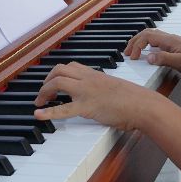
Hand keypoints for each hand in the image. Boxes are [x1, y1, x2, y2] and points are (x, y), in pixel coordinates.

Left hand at [34, 62, 157, 130]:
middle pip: (59, 70)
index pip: (71, 66)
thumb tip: (99, 94)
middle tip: (43, 93)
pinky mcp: (86, 107)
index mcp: (95, 75)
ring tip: (39, 102)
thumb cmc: (133, 99)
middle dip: (47, 80)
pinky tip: (38, 115)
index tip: (52, 82)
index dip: (57, 73)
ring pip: (57, 82)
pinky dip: (48, 112)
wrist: (142, 105)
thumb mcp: (115, 87)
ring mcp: (86, 91)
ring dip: (44, 91)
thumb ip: (103, 88)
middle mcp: (88, 79)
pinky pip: (63, 108)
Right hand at [124, 29, 180, 80]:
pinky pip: (158, 44)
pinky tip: (149, 55)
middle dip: (135, 41)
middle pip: (147, 34)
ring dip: (141, 43)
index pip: (147, 36)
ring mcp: (173, 44)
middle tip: (126, 53)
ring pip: (153, 37)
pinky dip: (149, 47)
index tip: (132, 57)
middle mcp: (170, 39)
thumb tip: (147, 57)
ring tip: (134, 52)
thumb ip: (163, 59)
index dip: (136, 45)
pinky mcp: (176, 50)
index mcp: (170, 40)